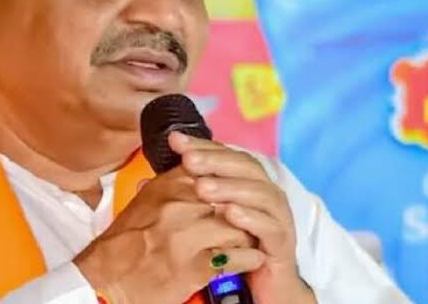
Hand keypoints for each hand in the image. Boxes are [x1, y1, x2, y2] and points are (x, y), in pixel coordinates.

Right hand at [74, 164, 265, 303]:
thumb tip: (196, 171)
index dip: (230, 181)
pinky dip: (248, 259)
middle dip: (243, 207)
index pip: (212, 171)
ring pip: (238, 226)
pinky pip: (237, 257)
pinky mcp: (195, 267)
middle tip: (251, 216)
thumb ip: (171, 186)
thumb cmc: (123, 243)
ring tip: (251, 239)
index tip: (238, 190)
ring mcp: (187, 236)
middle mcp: (177, 206)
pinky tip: (250, 259)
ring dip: (248, 234)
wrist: (106, 280)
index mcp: (165, 186)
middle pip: (230, 196)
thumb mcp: (144, 203)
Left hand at [170, 132, 316, 303]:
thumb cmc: (228, 247)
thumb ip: (180, 196)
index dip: (201, 145)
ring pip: (259, 193)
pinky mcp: (282, 243)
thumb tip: (145, 181)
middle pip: (244, 166)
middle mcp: (264, 193)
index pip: (225, 154)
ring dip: (230, 187)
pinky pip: (270, 226)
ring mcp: (277, 216)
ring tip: (203, 187)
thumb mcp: (201, 218)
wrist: (259, 287)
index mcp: (245, 182)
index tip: (175, 140)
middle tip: (188, 160)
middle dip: (214, 161)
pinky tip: (230, 214)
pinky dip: (251, 218)